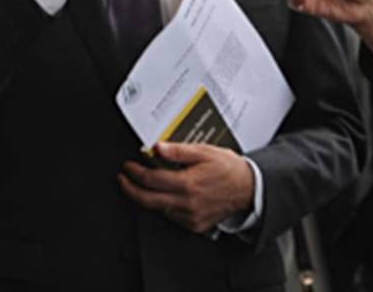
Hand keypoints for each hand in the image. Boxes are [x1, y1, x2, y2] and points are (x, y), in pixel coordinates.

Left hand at [119, 142, 253, 233]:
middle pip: (148, 200)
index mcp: (188, 184)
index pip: (151, 180)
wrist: (249, 189)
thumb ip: (179, 151)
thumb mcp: (204, 152)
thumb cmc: (229, 169)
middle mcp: (188, 203)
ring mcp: (191, 216)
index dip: (134, 173)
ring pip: (159, 210)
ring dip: (147, 197)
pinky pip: (172, 217)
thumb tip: (158, 148)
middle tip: (123, 180)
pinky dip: (163, 206)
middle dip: (130, 190)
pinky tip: (163, 195)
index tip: (128, 167)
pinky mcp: (195, 225)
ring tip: (142, 185)